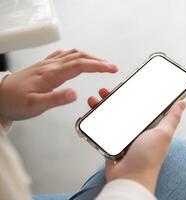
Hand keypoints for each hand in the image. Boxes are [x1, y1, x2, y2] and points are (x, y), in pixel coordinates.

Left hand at [0, 49, 117, 119]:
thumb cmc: (15, 101)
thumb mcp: (34, 105)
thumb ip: (55, 99)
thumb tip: (75, 94)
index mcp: (51, 74)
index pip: (80, 65)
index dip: (98, 66)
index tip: (112, 69)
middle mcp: (51, 66)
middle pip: (80, 57)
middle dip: (99, 61)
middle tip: (113, 67)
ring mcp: (48, 64)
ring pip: (74, 54)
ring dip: (91, 57)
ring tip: (102, 64)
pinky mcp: (45, 65)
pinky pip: (65, 55)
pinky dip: (78, 55)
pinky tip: (80, 59)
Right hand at [88, 88, 185, 192]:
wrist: (130, 178)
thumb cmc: (149, 157)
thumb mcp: (164, 134)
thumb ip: (172, 118)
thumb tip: (183, 103)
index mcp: (149, 126)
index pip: (142, 106)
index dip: (135, 95)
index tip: (127, 85)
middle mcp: (136, 130)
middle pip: (124, 109)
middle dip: (114, 99)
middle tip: (106, 91)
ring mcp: (123, 137)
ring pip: (111, 117)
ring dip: (103, 107)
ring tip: (96, 99)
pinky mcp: (112, 143)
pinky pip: (103, 129)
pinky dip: (96, 121)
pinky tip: (91, 113)